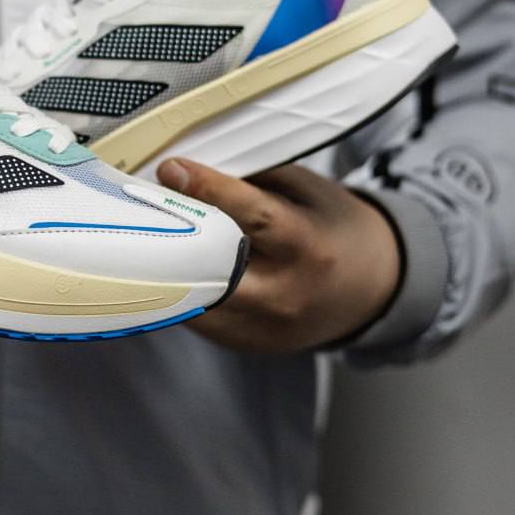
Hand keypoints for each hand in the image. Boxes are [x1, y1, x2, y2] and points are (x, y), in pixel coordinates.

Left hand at [157, 159, 400, 354]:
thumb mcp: (306, 192)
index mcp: (308, 247)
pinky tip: (173, 263)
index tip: (172, 170)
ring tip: (150, 233)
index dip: (208, 191)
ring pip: (194, 296)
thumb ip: (253, 182)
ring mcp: (263, 328)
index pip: (253, 218)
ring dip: (168, 265)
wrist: (370, 289)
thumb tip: (191, 169)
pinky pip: (196, 315)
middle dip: (175, 237)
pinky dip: (180, 287)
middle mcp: (285, 294)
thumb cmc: (331, 228)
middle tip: (144, 206)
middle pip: (212, 268)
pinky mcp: (244, 344)